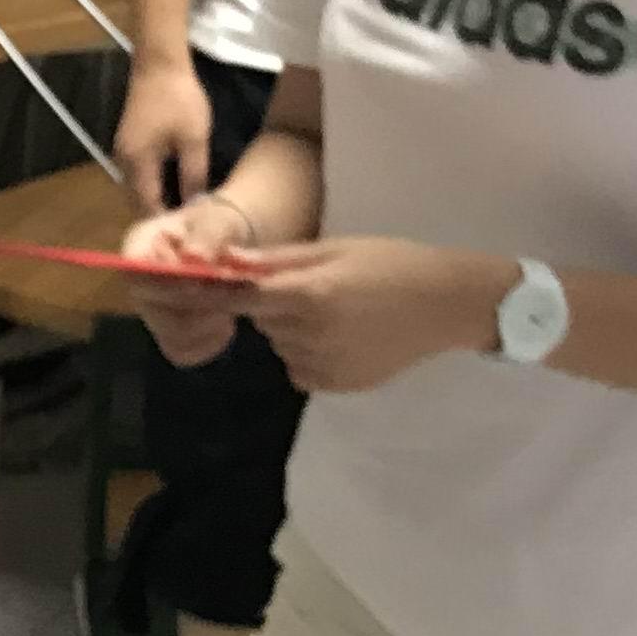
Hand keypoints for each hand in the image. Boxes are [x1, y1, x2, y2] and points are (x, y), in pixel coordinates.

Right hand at [112, 57, 213, 213]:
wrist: (160, 63)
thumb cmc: (179, 99)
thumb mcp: (194, 139)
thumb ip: (194, 175)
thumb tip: (195, 205)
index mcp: (137, 163)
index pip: (147, 206)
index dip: (166, 223)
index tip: (187, 233)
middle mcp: (124, 161)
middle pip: (137, 201)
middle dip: (158, 216)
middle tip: (186, 226)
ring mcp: (124, 150)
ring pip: (137, 188)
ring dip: (155, 201)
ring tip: (182, 211)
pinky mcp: (130, 142)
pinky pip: (138, 175)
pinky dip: (152, 186)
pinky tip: (173, 187)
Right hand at [122, 201, 257, 368]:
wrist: (226, 247)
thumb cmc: (215, 227)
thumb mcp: (217, 220)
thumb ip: (209, 234)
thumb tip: (196, 257)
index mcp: (138, 246)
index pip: (134, 271)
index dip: (165, 283)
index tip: (200, 283)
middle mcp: (138, 284)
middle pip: (154, 310)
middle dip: (201, 303)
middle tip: (238, 289)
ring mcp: (152, 313)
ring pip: (172, 335)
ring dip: (209, 323)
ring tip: (233, 301)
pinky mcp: (169, 336)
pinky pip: (185, 352)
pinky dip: (211, 341)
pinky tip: (226, 321)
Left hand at [229, 238, 503, 394]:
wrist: (445, 304)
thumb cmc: (391, 263)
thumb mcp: (335, 249)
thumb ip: (280, 260)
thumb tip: (229, 261)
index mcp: (311, 294)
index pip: (243, 297)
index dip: (213, 294)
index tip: (191, 289)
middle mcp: (312, 334)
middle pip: (263, 321)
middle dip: (274, 305)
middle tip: (314, 288)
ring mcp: (326, 365)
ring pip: (281, 345)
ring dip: (292, 330)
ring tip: (337, 311)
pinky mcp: (338, 385)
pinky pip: (300, 369)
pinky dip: (308, 354)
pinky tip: (344, 337)